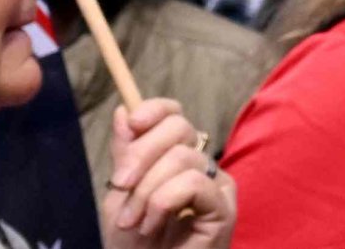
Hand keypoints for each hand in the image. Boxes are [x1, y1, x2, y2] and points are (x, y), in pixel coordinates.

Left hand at [97, 102, 233, 248]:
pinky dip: (163, 201)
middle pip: (179, 128)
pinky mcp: (223, 209)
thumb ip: (125, 156)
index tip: (131, 124)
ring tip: (134, 221)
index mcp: (180, 159)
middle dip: (141, 154)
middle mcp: (204, 166)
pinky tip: (152, 224)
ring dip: (146, 190)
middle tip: (120, 185)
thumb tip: (123, 110)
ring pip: (183, 157)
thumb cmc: (136, 248)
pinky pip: (194, 183)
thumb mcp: (121, 197)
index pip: (175, 115)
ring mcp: (218, 186)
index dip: (155, 111)